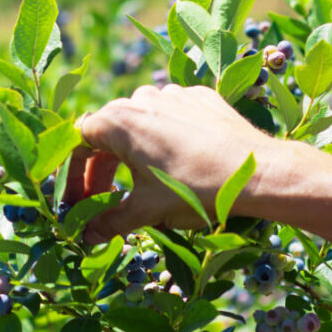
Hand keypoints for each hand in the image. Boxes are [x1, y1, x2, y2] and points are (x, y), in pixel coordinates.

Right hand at [65, 84, 269, 244]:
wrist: (258, 171)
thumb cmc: (196, 188)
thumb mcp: (146, 210)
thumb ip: (110, 221)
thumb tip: (86, 237)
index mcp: (119, 121)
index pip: (79, 142)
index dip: (73, 175)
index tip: (77, 202)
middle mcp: (142, 98)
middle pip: (107, 133)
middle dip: (100, 170)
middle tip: (100, 202)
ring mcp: (173, 95)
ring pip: (140, 124)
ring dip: (132, 154)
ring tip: (140, 184)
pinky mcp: (200, 99)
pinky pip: (171, 117)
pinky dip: (165, 140)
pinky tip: (177, 165)